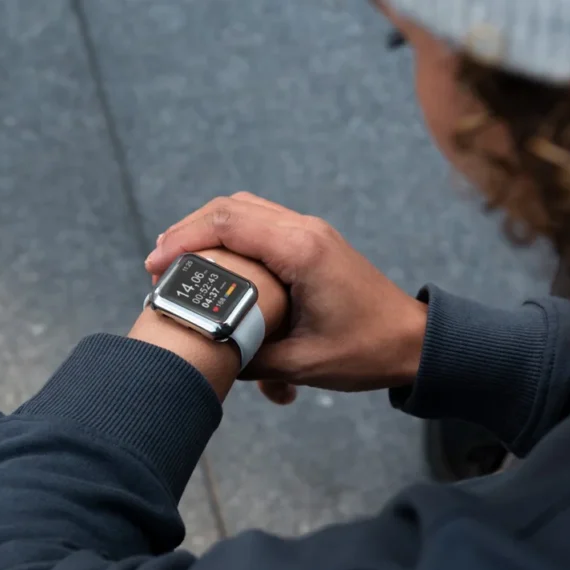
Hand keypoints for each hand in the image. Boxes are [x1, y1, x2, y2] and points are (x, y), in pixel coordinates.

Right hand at [145, 193, 427, 401]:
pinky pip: (261, 224)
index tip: (156, 266)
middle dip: (188, 231)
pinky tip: (214, 262)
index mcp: (302, 250)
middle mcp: (305, 230)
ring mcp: (309, 232)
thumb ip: (249, 356)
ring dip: (207, 230)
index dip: (184, 239)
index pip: (228, 223)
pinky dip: (231, 236)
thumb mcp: (301, 362)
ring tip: (176, 260)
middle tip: (158, 265)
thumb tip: (206, 353)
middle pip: (230, 207)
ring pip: (245, 210)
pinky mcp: (311, 242)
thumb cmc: (367, 351)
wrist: (413, 343)